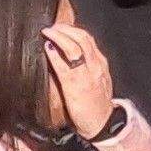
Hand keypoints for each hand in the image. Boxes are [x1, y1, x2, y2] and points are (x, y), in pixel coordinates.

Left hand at [42, 20, 114, 136]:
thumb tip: (69, 55)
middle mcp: (96, 66)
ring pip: (75, 47)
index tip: (61, 26)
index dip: (73, 29)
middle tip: (52, 26)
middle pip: (82, 38)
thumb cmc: (96, 105)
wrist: (103, 124)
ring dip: (59, 36)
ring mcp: (86, 75)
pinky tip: (47, 47)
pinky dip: (55, 54)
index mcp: (101, 64)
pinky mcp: (75, 86)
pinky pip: (64, 65)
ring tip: (48, 32)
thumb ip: (88, 67)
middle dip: (65, 28)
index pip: (88, 39)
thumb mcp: (97, 81)